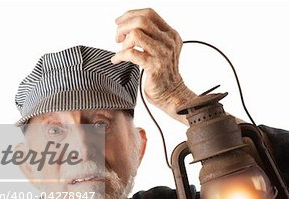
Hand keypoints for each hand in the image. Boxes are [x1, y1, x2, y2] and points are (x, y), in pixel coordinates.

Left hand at [111, 8, 195, 122]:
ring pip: (136, 34)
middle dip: (124, 27)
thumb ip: (152, 36)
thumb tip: (128, 27)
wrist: (172, 94)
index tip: (120, 22)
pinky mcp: (154, 66)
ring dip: (123, 42)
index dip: (130, 15)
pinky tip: (117, 60)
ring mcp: (162, 53)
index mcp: (171, 34)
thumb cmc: (163, 74)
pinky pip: (131, 53)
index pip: (149, 14)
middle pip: (141, 21)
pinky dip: (119, 55)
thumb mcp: (163, 49)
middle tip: (118, 37)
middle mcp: (168, 41)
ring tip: (122, 50)